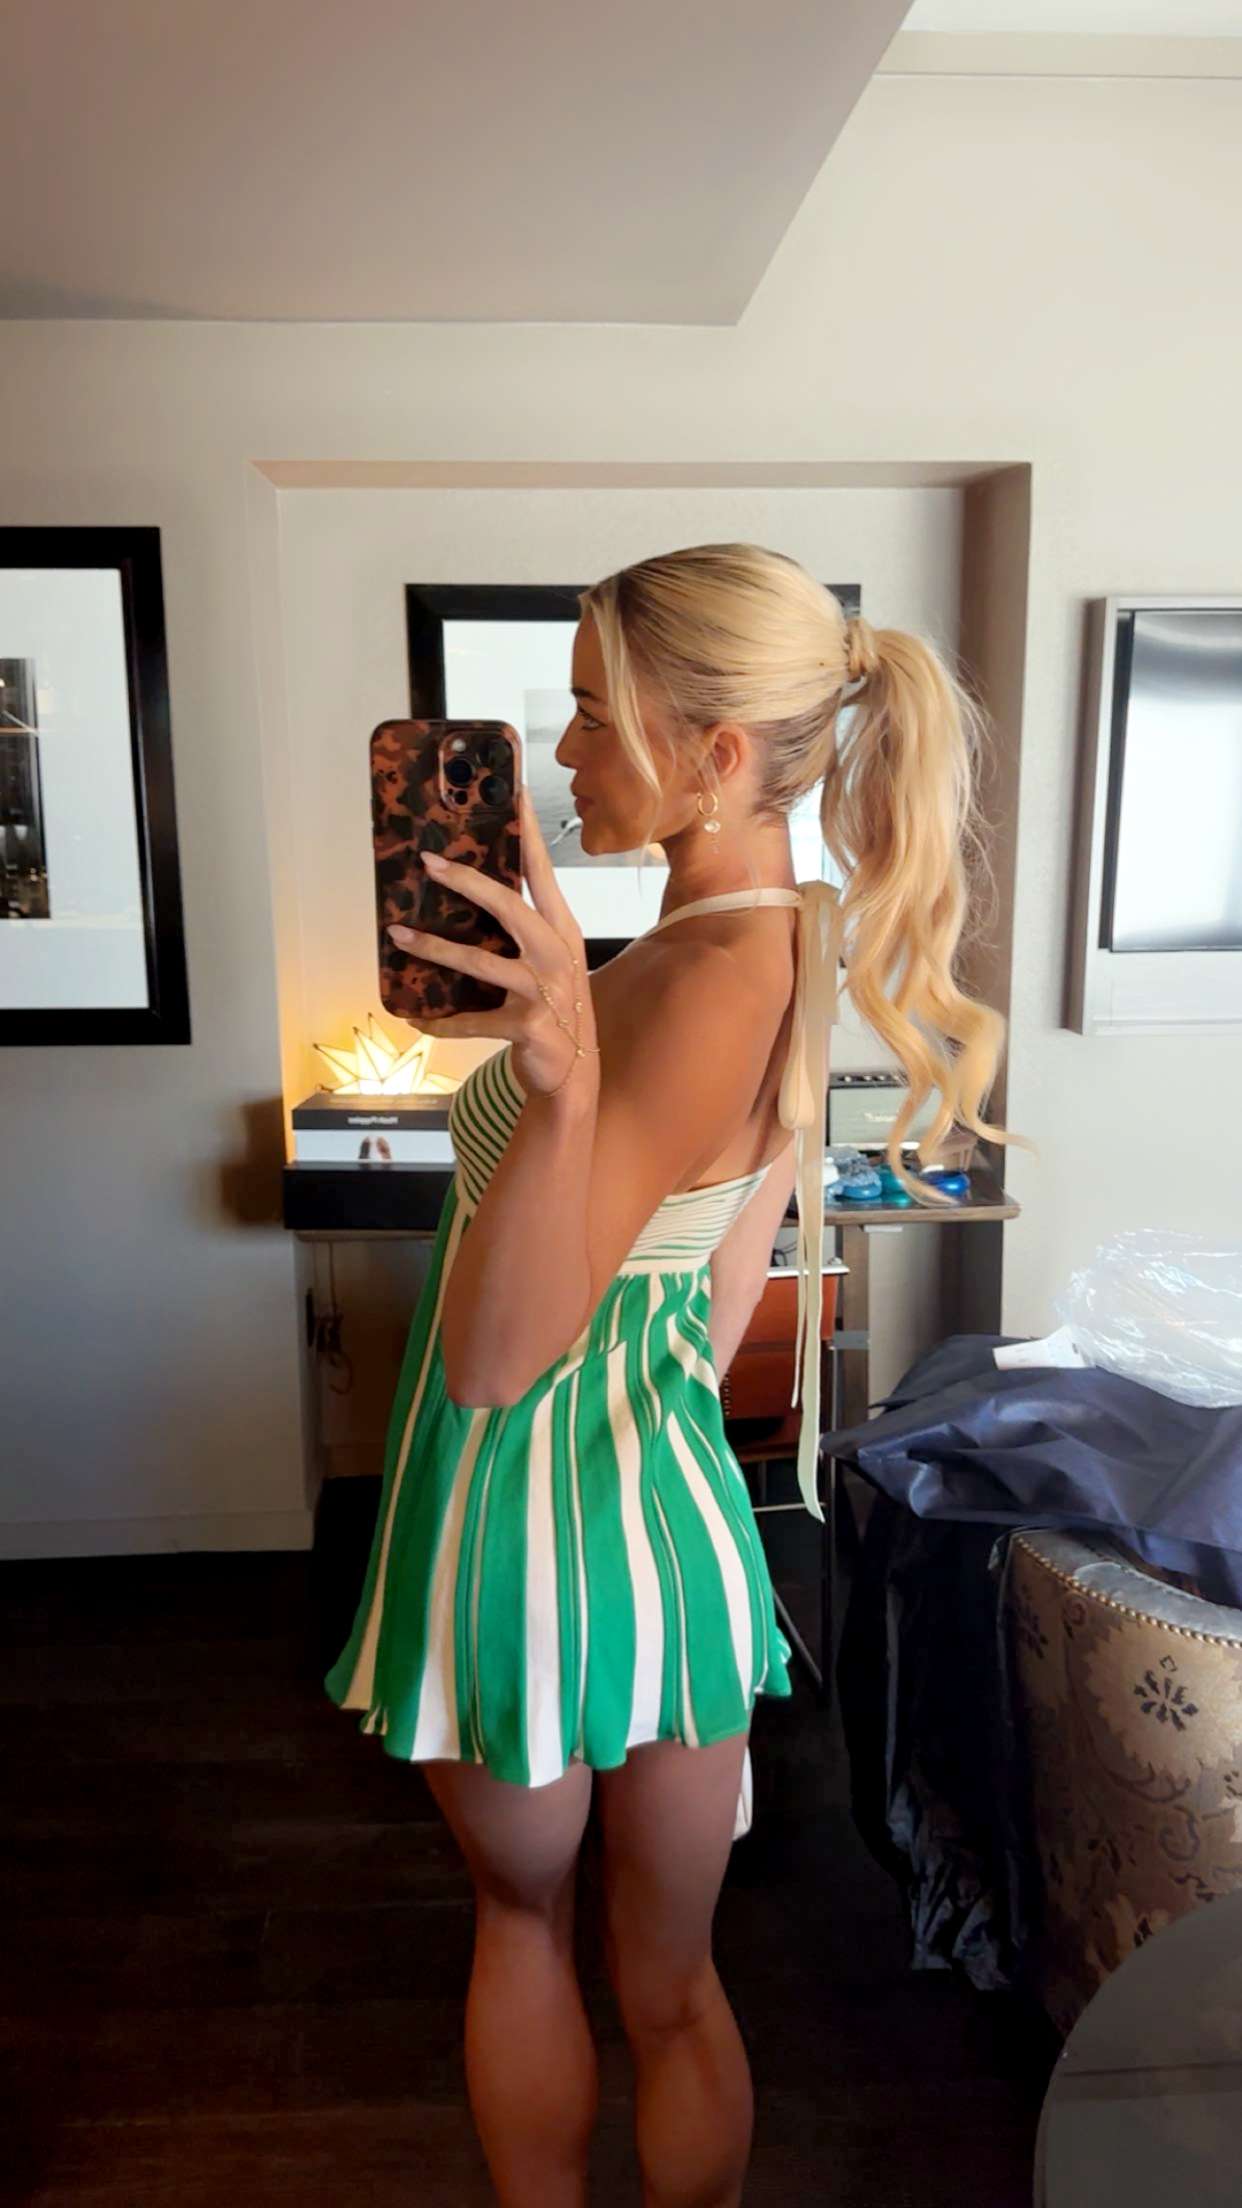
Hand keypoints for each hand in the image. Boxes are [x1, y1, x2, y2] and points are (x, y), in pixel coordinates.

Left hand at [387, 784, 598, 1098]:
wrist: (574, 1072)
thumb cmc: (555, 1007)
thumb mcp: (549, 962)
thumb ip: (524, 930)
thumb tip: (472, 892)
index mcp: (562, 930)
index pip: (543, 874)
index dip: (530, 834)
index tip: (516, 793)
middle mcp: (556, 953)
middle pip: (508, 906)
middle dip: (466, 881)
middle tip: (428, 862)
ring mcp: (543, 990)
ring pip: (479, 960)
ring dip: (434, 948)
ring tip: (397, 936)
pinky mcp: (525, 1026)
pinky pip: (471, 1020)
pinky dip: (440, 1023)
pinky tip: (416, 1021)